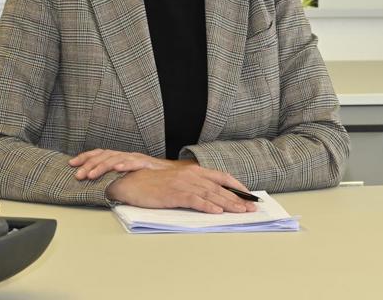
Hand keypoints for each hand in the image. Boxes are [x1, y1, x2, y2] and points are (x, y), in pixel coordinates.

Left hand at [69, 149, 184, 180]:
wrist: (171, 175)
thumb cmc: (148, 176)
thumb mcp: (128, 176)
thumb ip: (114, 178)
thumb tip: (97, 186)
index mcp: (120, 157)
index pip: (100, 153)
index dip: (85, 157)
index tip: (71, 164)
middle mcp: (126, 155)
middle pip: (104, 155)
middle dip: (89, 164)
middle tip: (78, 175)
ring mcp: (136, 158)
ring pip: (116, 158)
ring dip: (102, 166)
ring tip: (91, 174)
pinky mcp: (146, 163)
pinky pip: (135, 163)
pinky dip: (125, 164)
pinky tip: (117, 168)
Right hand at [105, 164, 257, 213]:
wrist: (131, 182)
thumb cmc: (153, 184)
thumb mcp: (177, 181)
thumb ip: (194, 185)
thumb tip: (212, 196)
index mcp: (193, 171)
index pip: (221, 176)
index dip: (236, 185)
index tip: (248, 195)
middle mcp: (191, 175)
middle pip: (219, 187)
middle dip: (237, 198)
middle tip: (251, 207)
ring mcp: (183, 184)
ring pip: (211, 194)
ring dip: (228, 204)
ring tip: (241, 211)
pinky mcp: (174, 194)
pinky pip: (194, 200)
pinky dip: (207, 206)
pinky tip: (217, 212)